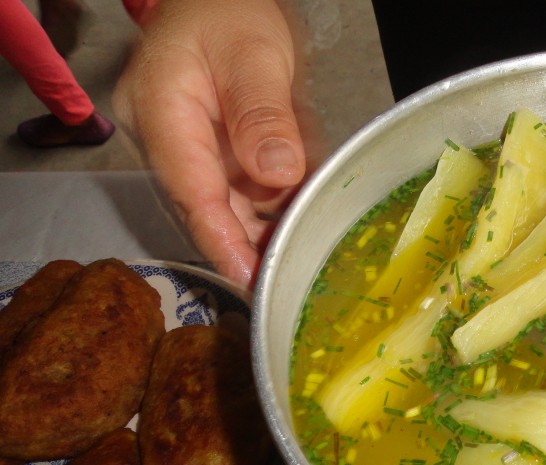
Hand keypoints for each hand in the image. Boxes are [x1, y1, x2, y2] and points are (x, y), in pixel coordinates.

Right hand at [113, 0, 305, 286]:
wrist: (216, 2)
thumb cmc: (227, 14)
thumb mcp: (254, 55)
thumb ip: (264, 114)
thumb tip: (277, 173)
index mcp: (161, 111)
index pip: (191, 190)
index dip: (222, 240)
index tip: (251, 277)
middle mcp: (165, 142)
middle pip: (208, 209)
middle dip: (251, 244)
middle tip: (292, 274)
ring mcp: (186, 153)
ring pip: (228, 207)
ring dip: (267, 229)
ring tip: (304, 251)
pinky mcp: (209, 159)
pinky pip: (242, 194)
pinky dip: (273, 207)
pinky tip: (301, 219)